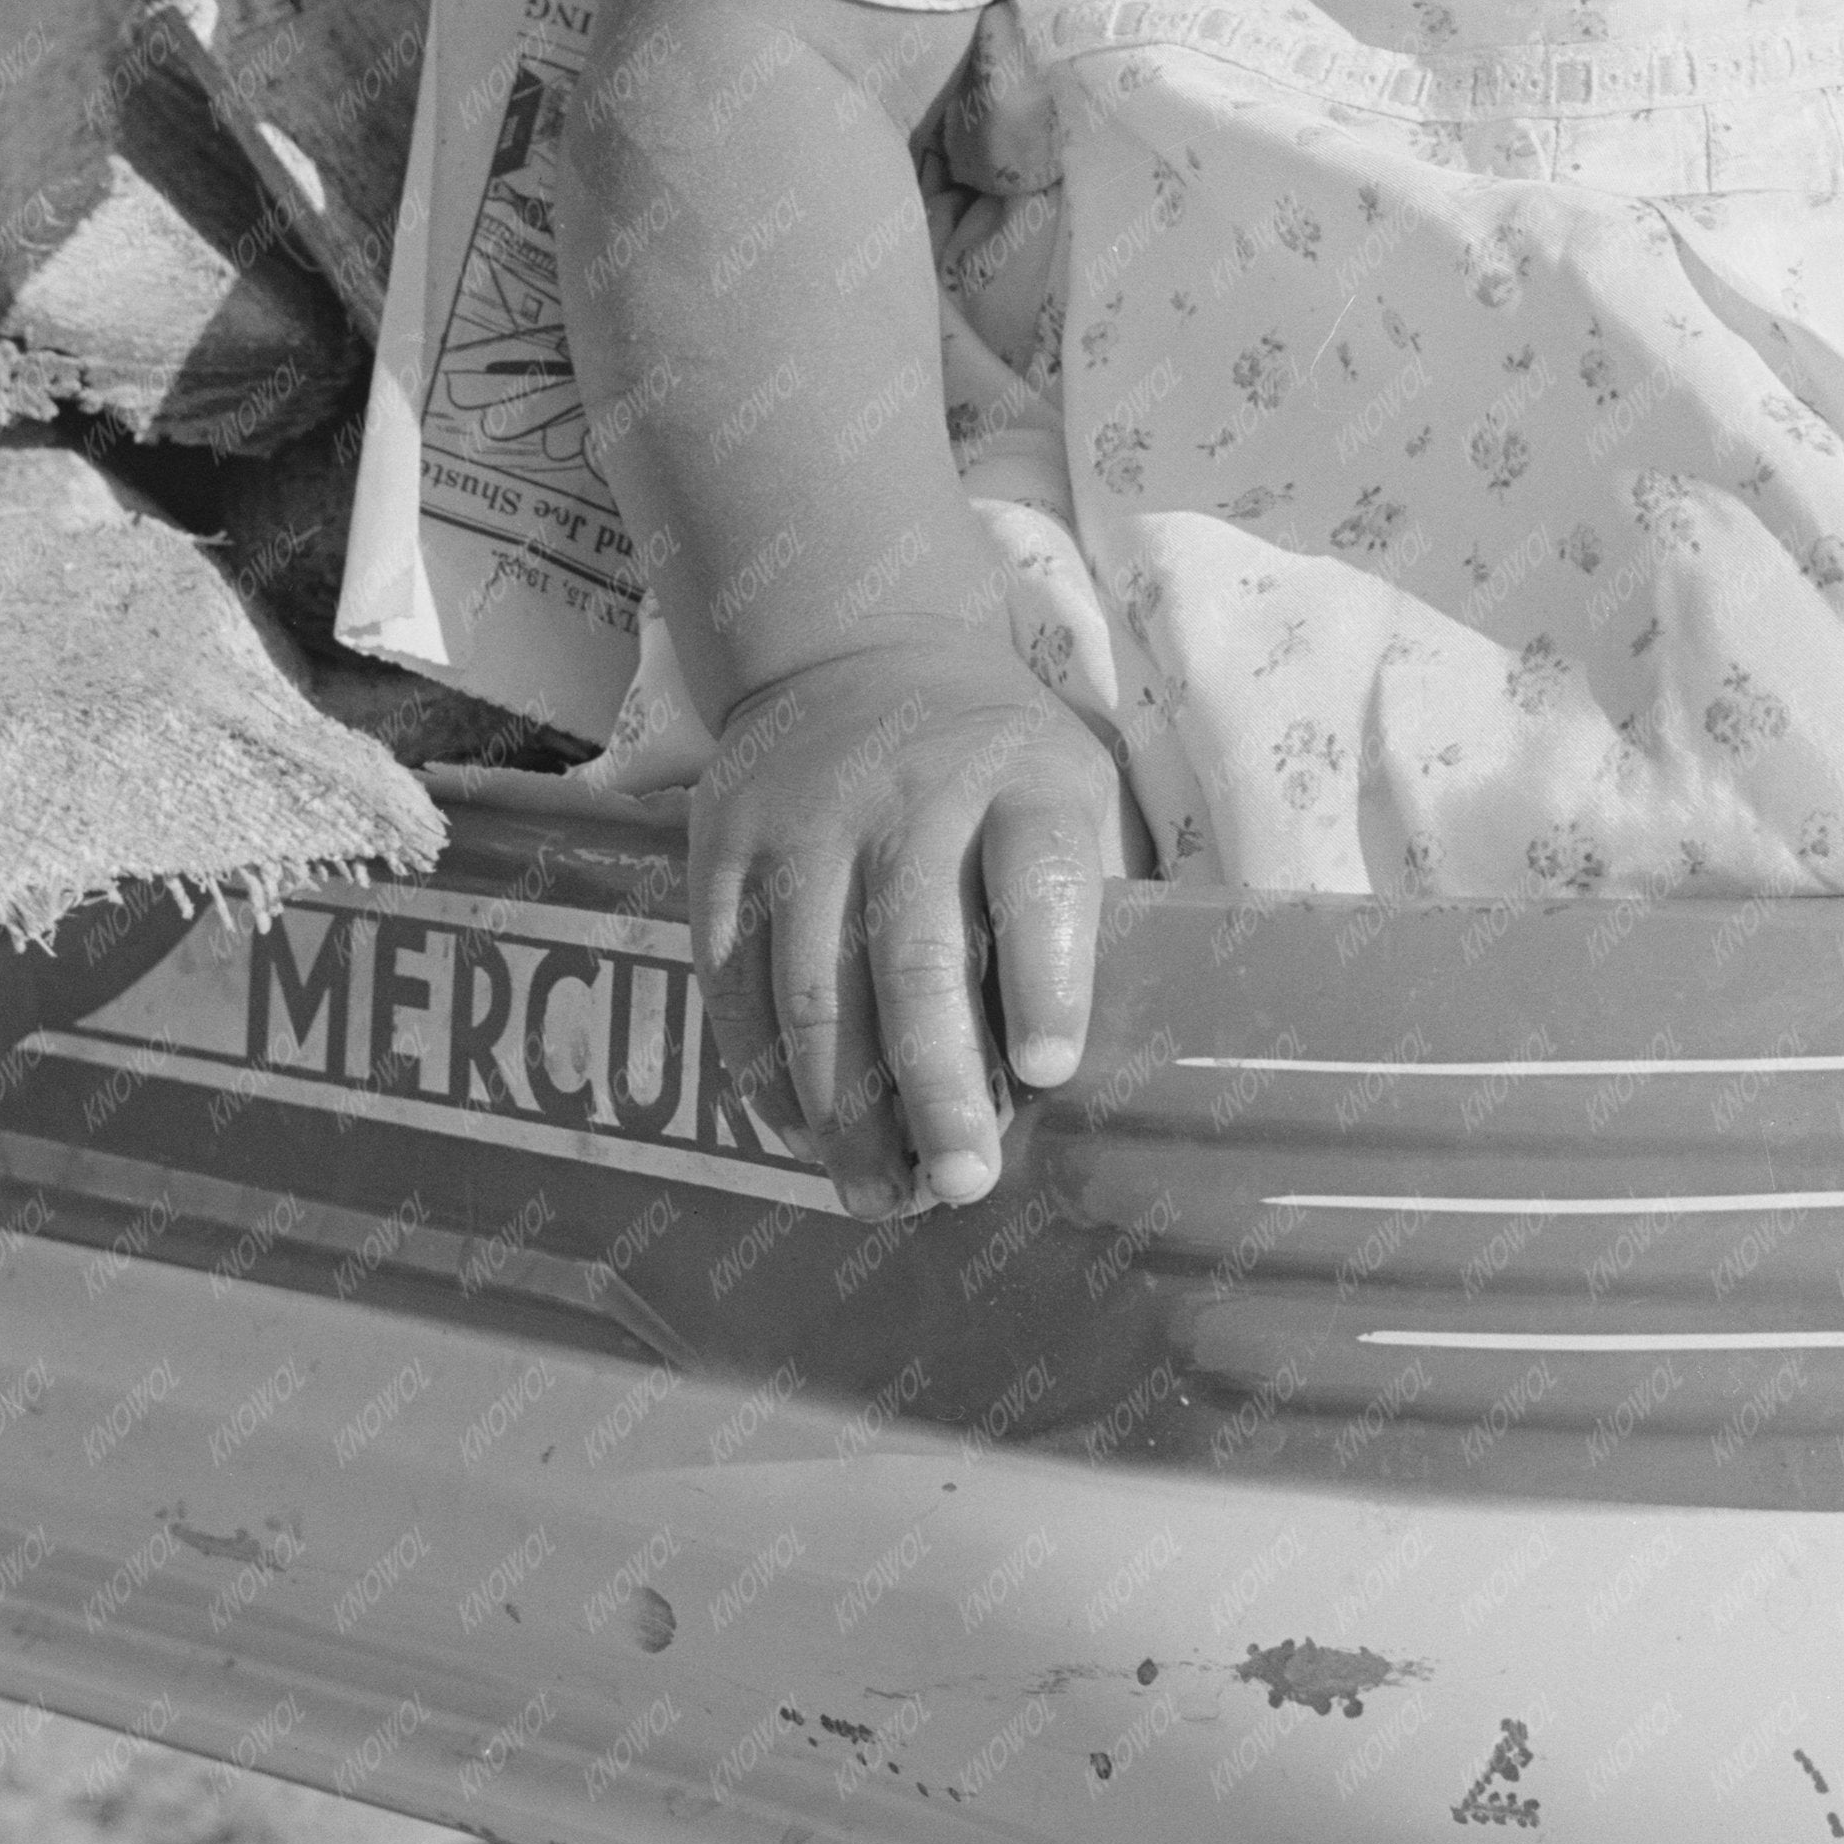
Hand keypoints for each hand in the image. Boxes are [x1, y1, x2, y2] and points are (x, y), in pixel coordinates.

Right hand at [689, 624, 1126, 1218]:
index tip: (1048, 1073)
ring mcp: (803, 827)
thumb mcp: (1073, 785)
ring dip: (844, 1112)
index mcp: (1022, 782)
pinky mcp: (722, 853)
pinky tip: (799, 1135)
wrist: (852, 646)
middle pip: (917, 957)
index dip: (1048, 980)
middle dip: (937, 1085)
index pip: (1040, 880)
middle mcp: (908, 800)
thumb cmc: (995, 759)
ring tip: (879, 1196)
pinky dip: (764, 1074)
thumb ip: (1089, 899)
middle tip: (962, 1184)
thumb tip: (1120, 1057)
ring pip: (815, 990)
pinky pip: (733, 986)